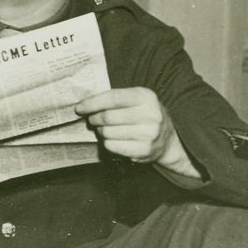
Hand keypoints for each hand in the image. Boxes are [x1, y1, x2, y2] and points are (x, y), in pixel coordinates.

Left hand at [74, 87, 200, 177]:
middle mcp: (150, 114)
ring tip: (104, 129)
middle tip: (91, 120)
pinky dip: (107, 142)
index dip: (92, 103)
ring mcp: (148, 134)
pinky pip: (112, 146)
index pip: (113, 98)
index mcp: (146, 97)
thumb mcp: (136, 99)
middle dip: (94, 118)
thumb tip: (84, 105)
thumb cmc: (144, 115)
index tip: (79, 108)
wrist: (168, 139)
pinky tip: (112, 139)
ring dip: (100, 131)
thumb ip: (114, 98)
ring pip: (108, 132)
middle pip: (108, 117)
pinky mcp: (144, 150)